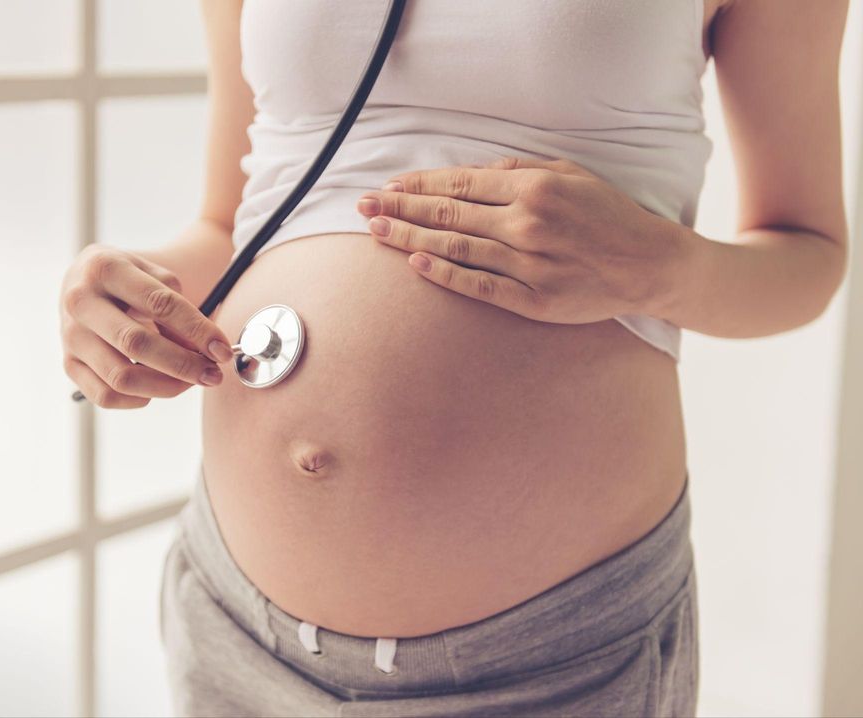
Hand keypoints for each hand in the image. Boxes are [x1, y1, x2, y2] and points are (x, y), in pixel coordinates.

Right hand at [59, 245, 232, 407]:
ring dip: (165, 386)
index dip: (197, 330)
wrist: (89, 280)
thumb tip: (203, 352)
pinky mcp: (69, 363)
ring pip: (120, 377)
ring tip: (190, 381)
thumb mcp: (156, 275)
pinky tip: (158, 386)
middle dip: (184, 364)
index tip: (223, 350)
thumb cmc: (130, 278)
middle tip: (212, 374)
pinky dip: (139, 398)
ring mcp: (69, 335)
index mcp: (105, 267)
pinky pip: (105, 395)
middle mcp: (80, 301)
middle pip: (137, 344)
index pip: (160, 304)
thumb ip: (180, 308)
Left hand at [356, 157, 686, 323]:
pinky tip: (415, 267)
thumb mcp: (570, 173)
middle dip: (401, 211)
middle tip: (364, 208)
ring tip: (376, 233)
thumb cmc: (608, 213)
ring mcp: (529, 264)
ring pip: (457, 250)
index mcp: (534, 187)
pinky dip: (445, 276)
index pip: (460, 185)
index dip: (419, 187)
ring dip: (411, 241)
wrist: (648, 263)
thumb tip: (468, 173)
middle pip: (449, 216)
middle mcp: (527, 223)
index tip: (389, 188)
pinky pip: (479, 287)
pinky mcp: (534, 299)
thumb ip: (517, 170)